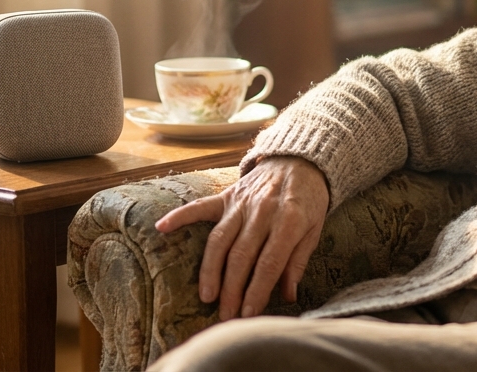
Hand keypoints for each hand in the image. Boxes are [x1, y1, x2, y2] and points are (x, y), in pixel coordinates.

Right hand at [154, 156, 328, 320]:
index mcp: (289, 220)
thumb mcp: (314, 230)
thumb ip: (298, 262)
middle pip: (241, 256)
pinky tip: (162, 228)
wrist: (300, 161)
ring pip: (220, 240)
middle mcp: (262, 211)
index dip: (257, 291)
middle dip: (232, 289)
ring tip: (207, 295)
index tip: (249, 314)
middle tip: (226, 316)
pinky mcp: (227, 196)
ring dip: (211, 270)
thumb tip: (288, 296)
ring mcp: (242, 202)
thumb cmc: (309, 200)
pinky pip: (201, 206)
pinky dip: (180, 216)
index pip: (269, 263)